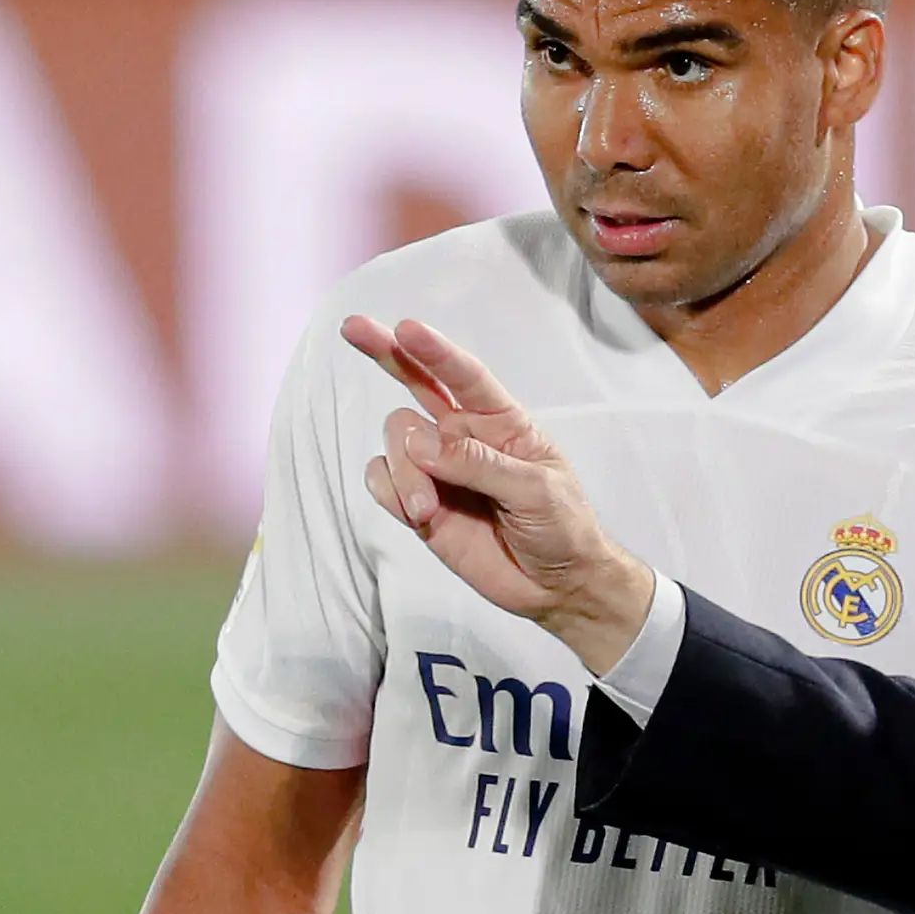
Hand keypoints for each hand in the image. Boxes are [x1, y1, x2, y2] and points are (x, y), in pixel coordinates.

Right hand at [347, 315, 655, 673]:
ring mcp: (437, 469)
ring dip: (405, 470)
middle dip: (385, 353)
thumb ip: (480, 464)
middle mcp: (463, 436)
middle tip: (352, 329)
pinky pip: (383, 480)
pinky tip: (417, 513)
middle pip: (415, 383)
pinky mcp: (418, 503)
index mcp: (502, 421)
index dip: (435, 351)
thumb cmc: (562, 527)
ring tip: (428, 507)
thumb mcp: (536, 490)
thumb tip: (423, 443)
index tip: (406, 328)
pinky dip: (391, 492)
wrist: (555, 585)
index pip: (464, 377)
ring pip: (396, 440)